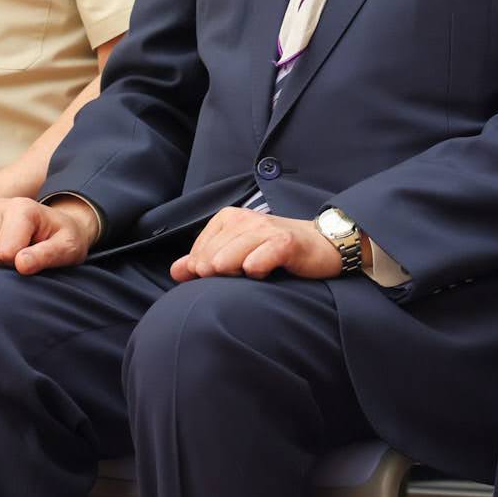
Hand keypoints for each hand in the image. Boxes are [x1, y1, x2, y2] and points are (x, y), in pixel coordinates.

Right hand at [0, 195, 98, 273]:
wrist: (56, 228)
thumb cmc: (63, 240)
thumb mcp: (67, 249)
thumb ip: (46, 256)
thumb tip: (20, 264)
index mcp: (22, 209)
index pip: (4, 253)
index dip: (18, 265)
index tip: (32, 258)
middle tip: (18, 259)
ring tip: (8, 257)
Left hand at [169, 206, 343, 281]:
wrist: (321, 245)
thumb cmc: (277, 250)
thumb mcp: (238, 253)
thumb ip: (205, 260)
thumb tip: (175, 271)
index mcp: (230, 218)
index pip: (199, 250)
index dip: (201, 269)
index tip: (214, 277)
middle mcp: (246, 219)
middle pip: (212, 256)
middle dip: (214, 273)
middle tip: (227, 278)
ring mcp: (266, 229)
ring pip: (231, 256)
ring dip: (231, 270)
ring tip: (240, 274)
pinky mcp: (285, 243)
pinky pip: (260, 258)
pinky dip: (256, 267)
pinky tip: (259, 272)